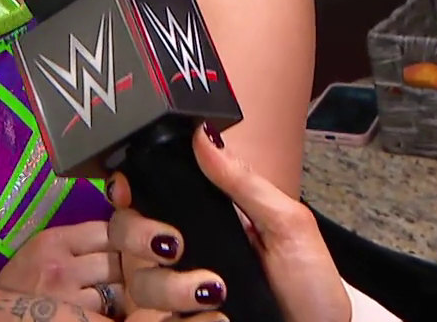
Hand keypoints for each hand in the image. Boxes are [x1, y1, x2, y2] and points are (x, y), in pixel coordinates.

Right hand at [0, 219, 129, 317]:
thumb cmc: (19, 285)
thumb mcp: (41, 250)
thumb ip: (77, 238)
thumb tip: (121, 202)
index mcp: (51, 241)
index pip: (107, 230)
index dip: (120, 239)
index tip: (122, 246)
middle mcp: (62, 268)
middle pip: (118, 259)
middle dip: (123, 265)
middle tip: (120, 272)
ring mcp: (70, 299)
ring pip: (119, 290)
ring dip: (120, 292)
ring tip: (113, 294)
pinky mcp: (78, 321)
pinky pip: (110, 314)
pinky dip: (112, 312)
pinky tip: (104, 311)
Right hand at [107, 127, 349, 321]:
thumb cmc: (310, 284)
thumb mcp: (286, 224)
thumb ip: (242, 181)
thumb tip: (203, 134)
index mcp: (205, 222)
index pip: (148, 200)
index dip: (127, 193)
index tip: (126, 189)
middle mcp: (184, 257)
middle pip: (127, 239)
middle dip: (138, 237)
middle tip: (173, 247)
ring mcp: (180, 297)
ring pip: (140, 284)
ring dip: (171, 287)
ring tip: (216, 294)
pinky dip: (190, 321)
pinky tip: (220, 319)